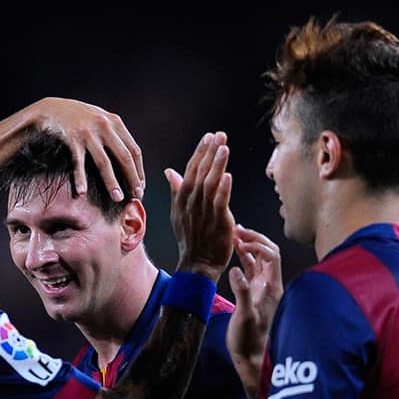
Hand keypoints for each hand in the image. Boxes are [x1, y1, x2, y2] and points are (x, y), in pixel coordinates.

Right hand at [29, 97, 144, 200]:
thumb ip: (115, 134)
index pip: (134, 150)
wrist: (52, 107)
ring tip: (117, 197)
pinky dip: (80, 177)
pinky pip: (79, 162)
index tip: (140, 186)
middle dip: (132, 178)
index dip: (139, 170)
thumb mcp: (101, 119)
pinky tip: (82, 191)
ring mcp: (88, 132)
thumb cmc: (79, 117)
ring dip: (112, 182)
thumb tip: (130, 157)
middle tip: (137, 196)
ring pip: (104, 162)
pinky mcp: (72, 138)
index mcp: (115, 122)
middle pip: (124, 157)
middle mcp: (104, 126)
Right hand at [167, 132, 234, 281]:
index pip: (191, 170)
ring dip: (216, 165)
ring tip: (224, 147)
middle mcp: (191, 203)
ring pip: (209, 184)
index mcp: (182, 199)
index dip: (200, 152)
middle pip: (200, 173)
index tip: (208, 137)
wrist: (196, 263)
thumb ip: (176, 190)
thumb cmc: (190, 238)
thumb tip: (170, 171)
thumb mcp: (178, 212)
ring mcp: (203, 213)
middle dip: (209, 152)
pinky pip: (219, 202)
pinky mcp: (217, 222)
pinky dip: (223, 189)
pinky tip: (228, 175)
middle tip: (219, 135)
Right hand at [226, 225, 282, 398]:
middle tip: (236, 230)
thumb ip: (241, 292)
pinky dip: (244, 258)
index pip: (271, 255)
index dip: (257, 243)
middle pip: (268, 253)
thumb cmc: (248, 340)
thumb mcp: (244, 316)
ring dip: (248, 246)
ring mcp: (263, 289)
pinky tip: (235, 252)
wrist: (251, 357)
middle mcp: (270, 285)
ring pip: (259, 260)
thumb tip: (235, 270)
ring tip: (234, 235)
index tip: (239, 239)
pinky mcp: (255, 294)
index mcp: (271, 287)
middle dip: (254, 239)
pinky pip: (251, 269)